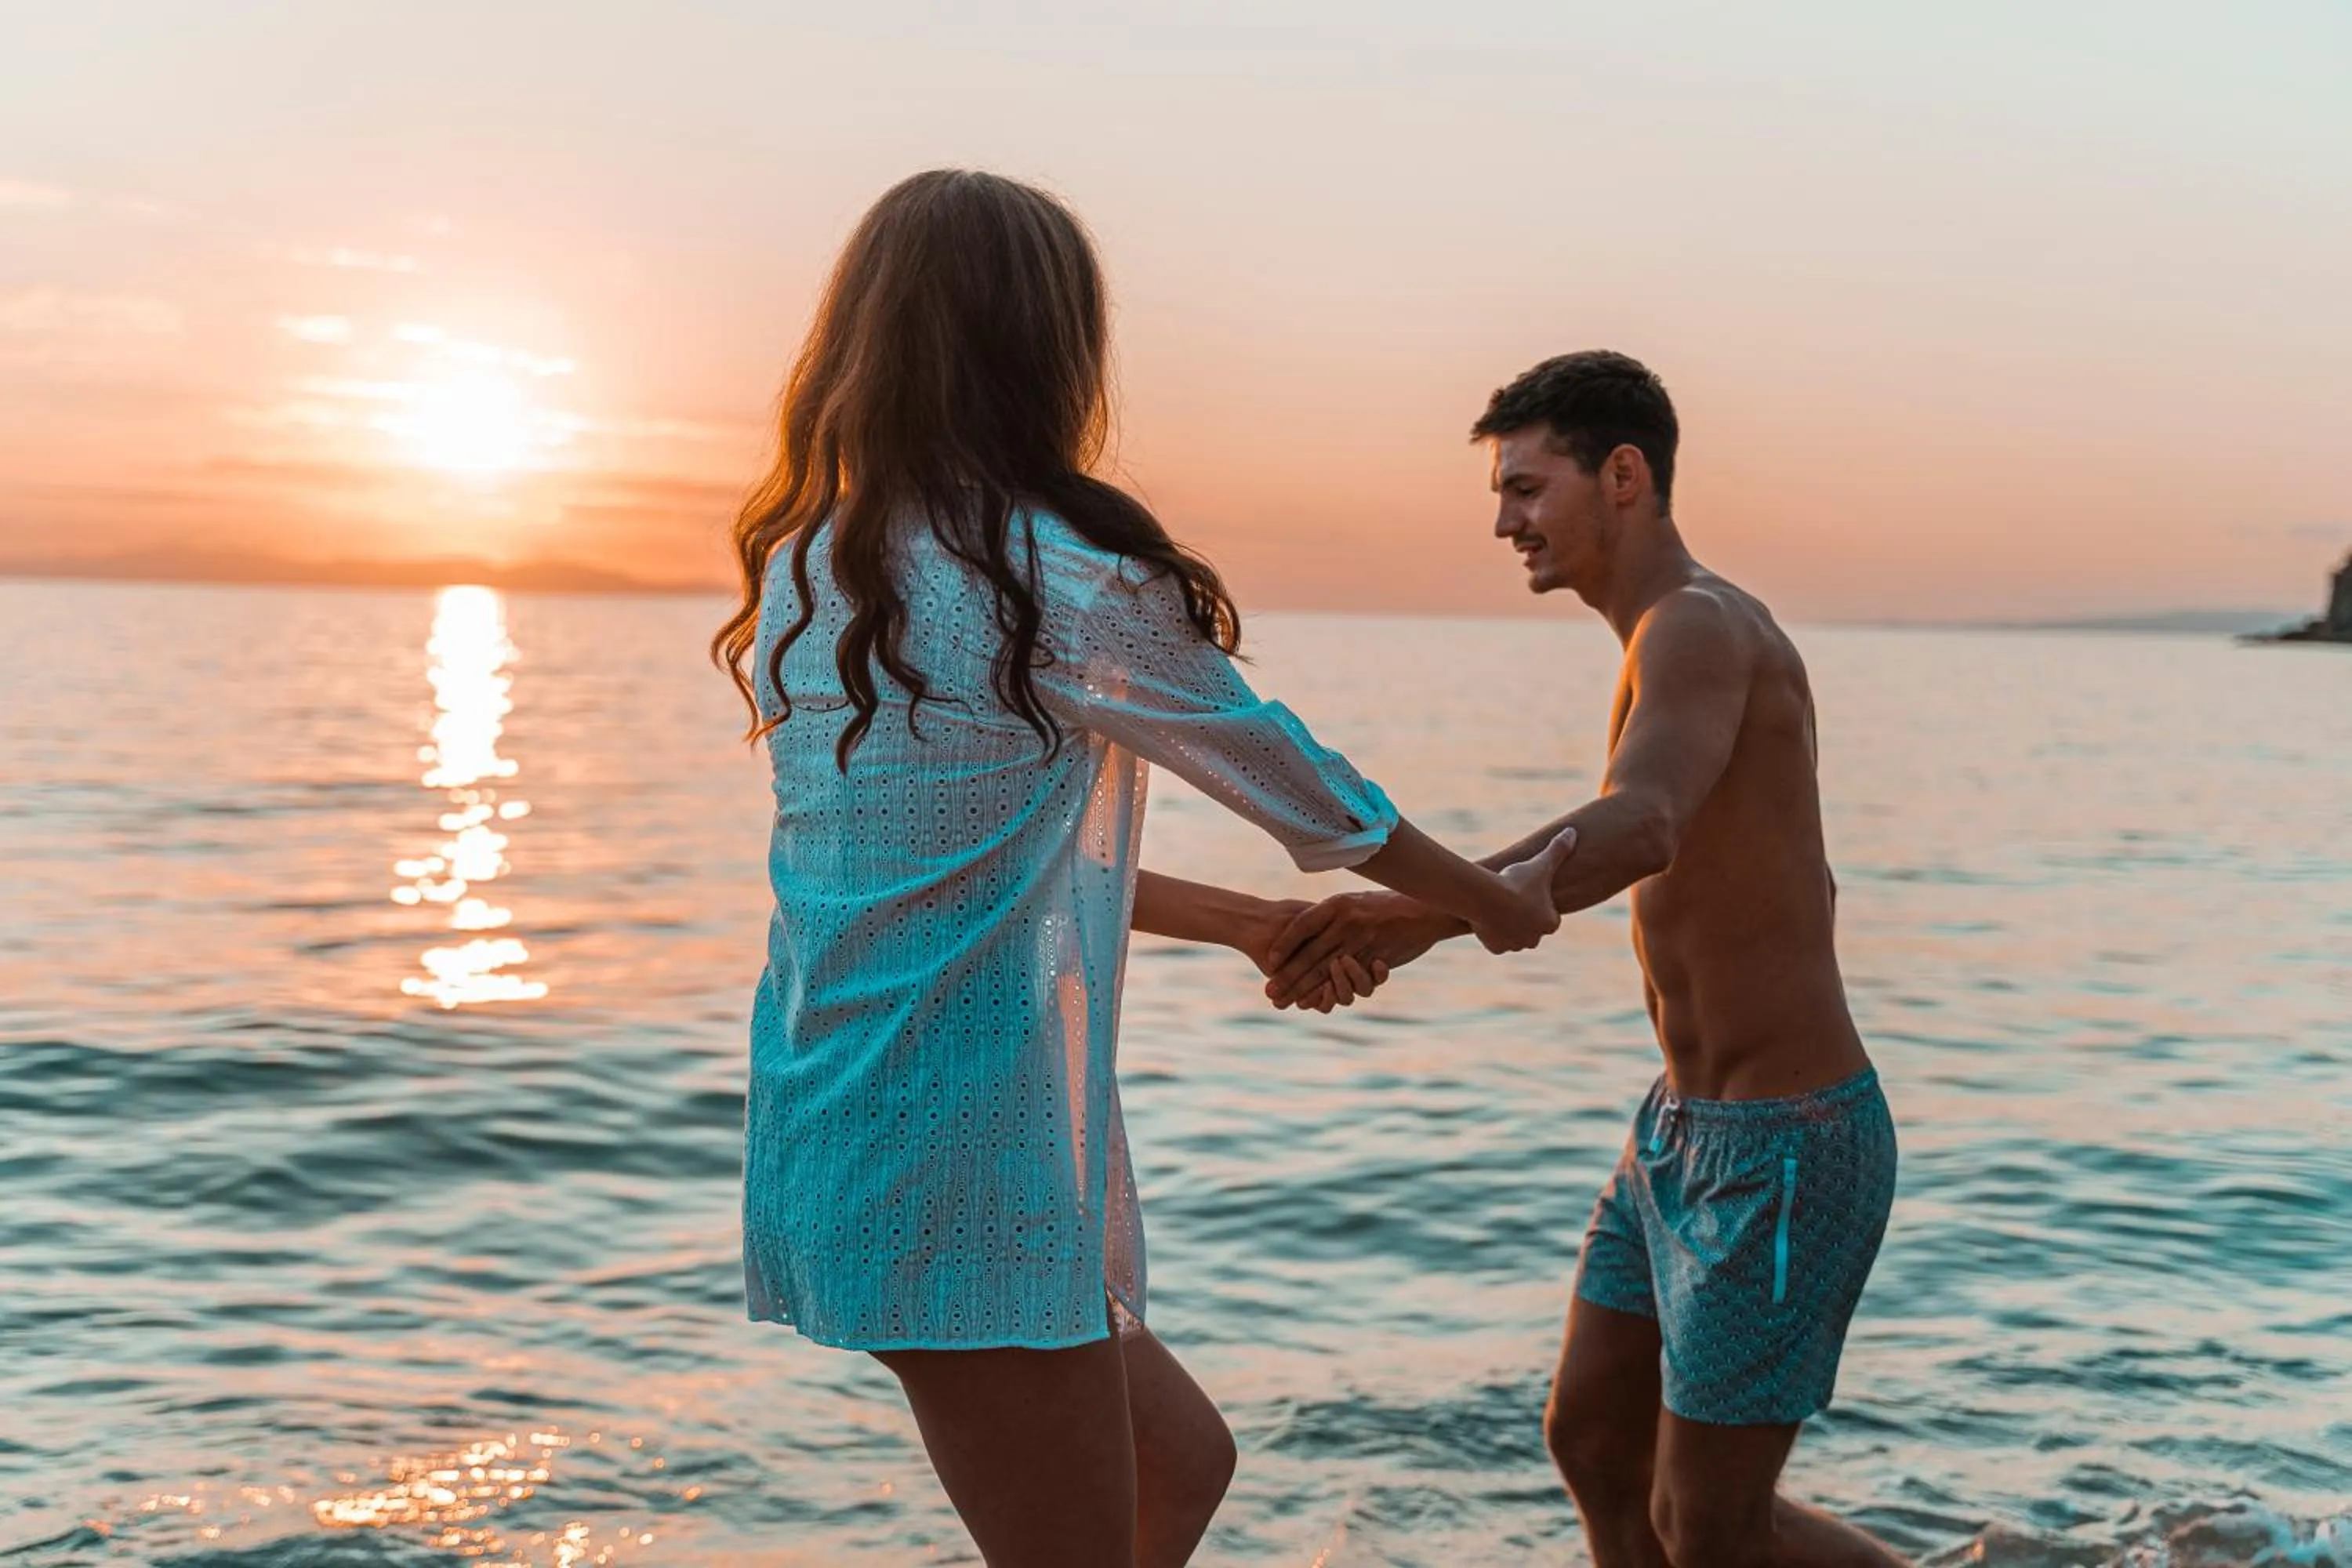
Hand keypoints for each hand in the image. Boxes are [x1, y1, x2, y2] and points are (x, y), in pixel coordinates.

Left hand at [1263, 889, 1448, 1008]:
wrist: (1425, 909)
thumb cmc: (1386, 902)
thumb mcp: (1354, 899)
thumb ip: (1331, 912)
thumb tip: (1303, 921)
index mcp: (1338, 904)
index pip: (1303, 925)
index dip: (1285, 943)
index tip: (1270, 960)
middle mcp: (1347, 923)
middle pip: (1310, 954)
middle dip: (1287, 976)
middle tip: (1269, 992)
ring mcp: (1363, 942)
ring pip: (1327, 971)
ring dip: (1303, 989)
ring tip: (1286, 1001)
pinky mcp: (1377, 959)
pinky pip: (1350, 981)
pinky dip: (1332, 993)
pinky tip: (1317, 1002)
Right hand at [1471, 827, 1576, 953]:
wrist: (1487, 898)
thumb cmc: (1518, 881)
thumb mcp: (1541, 863)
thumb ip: (1558, 849)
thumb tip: (1572, 831)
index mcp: (1550, 922)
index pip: (1548, 915)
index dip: (1537, 903)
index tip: (1527, 892)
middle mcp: (1535, 938)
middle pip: (1531, 928)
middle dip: (1523, 918)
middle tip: (1512, 899)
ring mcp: (1515, 945)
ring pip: (1513, 936)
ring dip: (1507, 926)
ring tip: (1497, 907)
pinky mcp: (1495, 949)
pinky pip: (1495, 942)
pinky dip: (1491, 934)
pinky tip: (1486, 918)